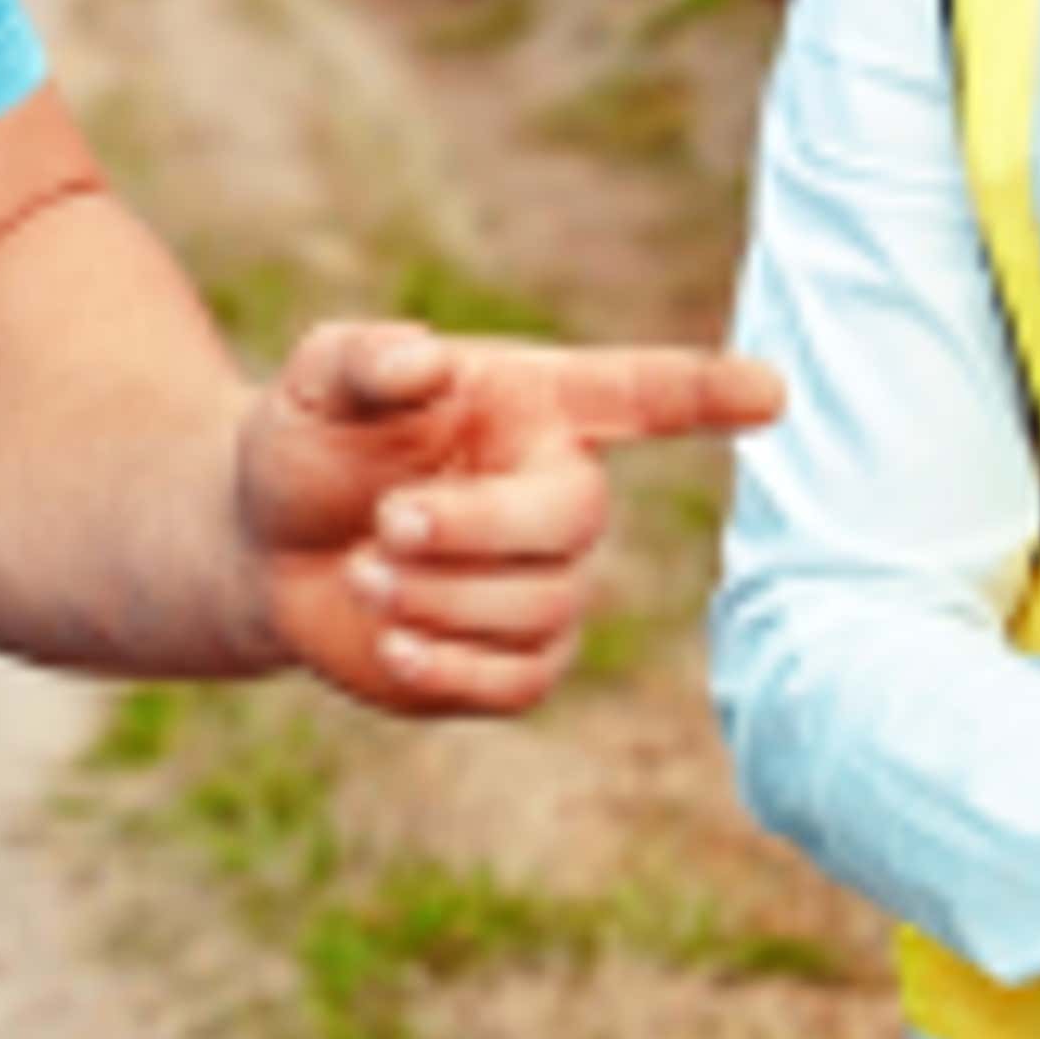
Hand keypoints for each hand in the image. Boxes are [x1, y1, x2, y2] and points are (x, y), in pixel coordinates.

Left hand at [239, 321, 784, 717]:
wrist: (267, 548)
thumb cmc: (310, 443)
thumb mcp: (316, 380)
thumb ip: (361, 358)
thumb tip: (420, 357)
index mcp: (536, 406)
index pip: (642, 394)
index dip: (707, 393)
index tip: (772, 392)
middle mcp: (558, 491)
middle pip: (576, 516)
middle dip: (477, 526)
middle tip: (387, 521)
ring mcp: (547, 584)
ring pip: (542, 606)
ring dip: (438, 596)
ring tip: (360, 572)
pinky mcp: (517, 665)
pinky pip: (520, 682)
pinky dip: (449, 666)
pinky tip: (392, 642)